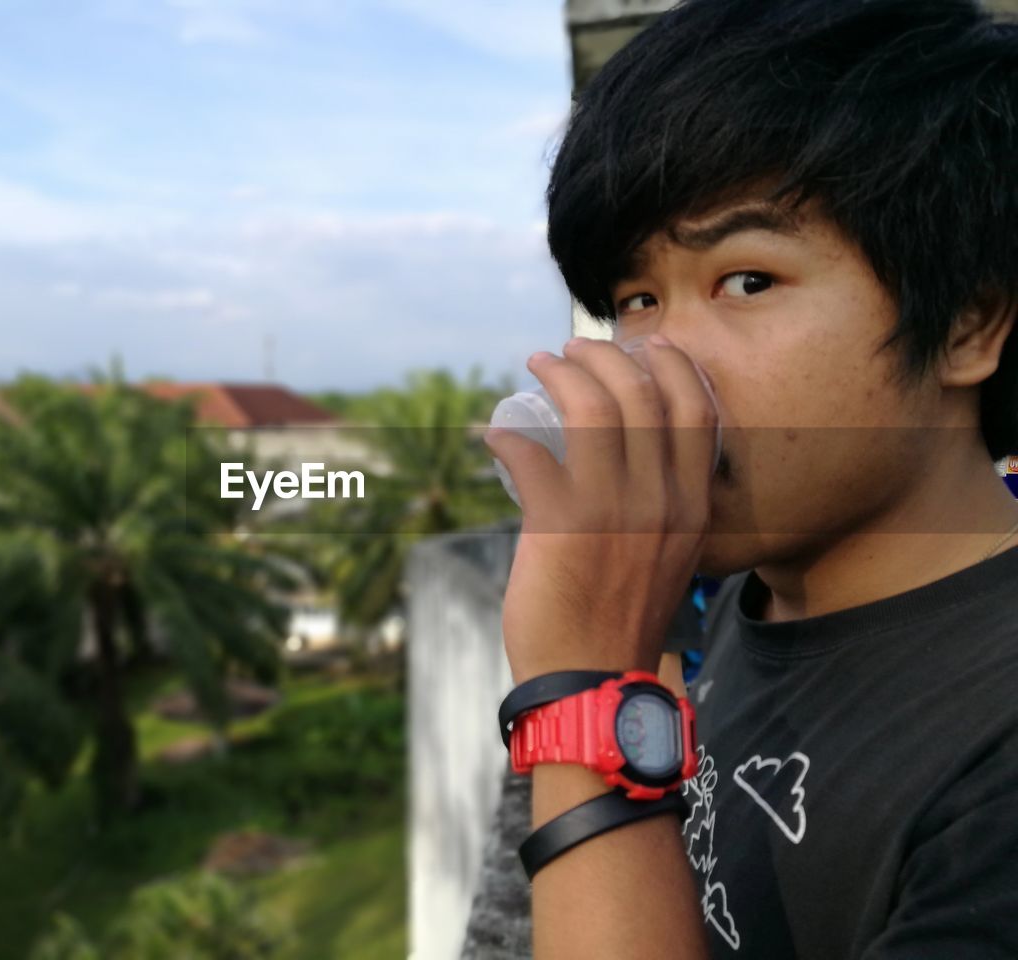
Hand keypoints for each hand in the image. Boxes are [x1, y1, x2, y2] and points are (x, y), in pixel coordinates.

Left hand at [483, 334, 716, 682]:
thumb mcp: (668, 555)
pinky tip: (496, 433)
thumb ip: (660, 507)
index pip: (696, 409)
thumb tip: (626, 462)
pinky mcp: (560, 524)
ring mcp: (612, 509)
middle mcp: (661, 499)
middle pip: (640, 393)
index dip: (670, 365)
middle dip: (603, 357)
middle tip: (571, 350)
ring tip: (537, 366)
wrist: (592, 679)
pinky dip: (506, 435)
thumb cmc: (621, 616)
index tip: (645, 346)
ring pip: (590, 407)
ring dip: (558, 375)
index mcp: (691, 504)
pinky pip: (530, 453)